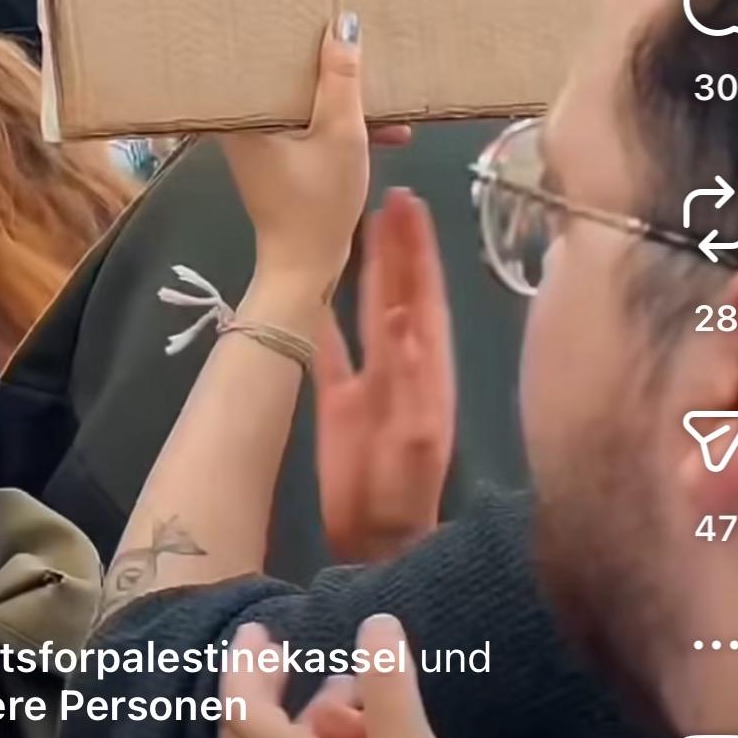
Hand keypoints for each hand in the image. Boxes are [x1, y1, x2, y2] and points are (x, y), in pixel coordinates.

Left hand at [220, 18, 370, 298]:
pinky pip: (309, 125)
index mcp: (242, 114)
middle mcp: (242, 123)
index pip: (258, 55)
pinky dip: (340, 124)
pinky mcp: (279, 158)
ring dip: (342, 100)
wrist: (308, 266)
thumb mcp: (341, 134)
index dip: (286, 31)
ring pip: (303, 102)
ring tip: (383, 89)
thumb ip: (343, 79)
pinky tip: (383, 127)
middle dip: (325, 64)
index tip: (311, 10)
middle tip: (353, 38)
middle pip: (284, 76)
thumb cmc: (318, 203)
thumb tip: (343, 23)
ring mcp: (261, 142)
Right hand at [316, 188, 455, 562]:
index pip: (423, 295)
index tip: (411, 203)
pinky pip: (328, 350)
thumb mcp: (415, 437)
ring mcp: (370, 381)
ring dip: (365, 270)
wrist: (377, 543)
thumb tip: (405, 318)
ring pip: (366, 311)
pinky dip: (320, 318)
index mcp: (428, 368)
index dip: (418, 250)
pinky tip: (309, 289)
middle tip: (389, 194)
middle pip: (397, 291)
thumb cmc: (403, 494)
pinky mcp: (337, 402)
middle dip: (396, 245)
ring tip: (360, 225)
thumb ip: (412, 379)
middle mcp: (403, 365)